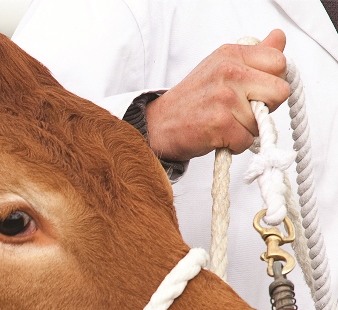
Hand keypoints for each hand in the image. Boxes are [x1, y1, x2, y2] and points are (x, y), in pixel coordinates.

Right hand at [145, 29, 290, 161]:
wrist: (158, 125)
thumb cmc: (192, 98)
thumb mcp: (222, 66)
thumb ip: (254, 54)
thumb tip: (279, 38)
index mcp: (231, 54)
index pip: (279, 63)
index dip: (273, 81)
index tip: (256, 90)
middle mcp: (229, 72)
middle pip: (280, 92)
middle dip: (266, 106)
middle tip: (243, 110)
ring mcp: (224, 98)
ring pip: (262, 121)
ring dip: (246, 129)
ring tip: (224, 123)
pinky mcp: (220, 124)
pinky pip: (247, 140)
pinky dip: (235, 144)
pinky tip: (218, 136)